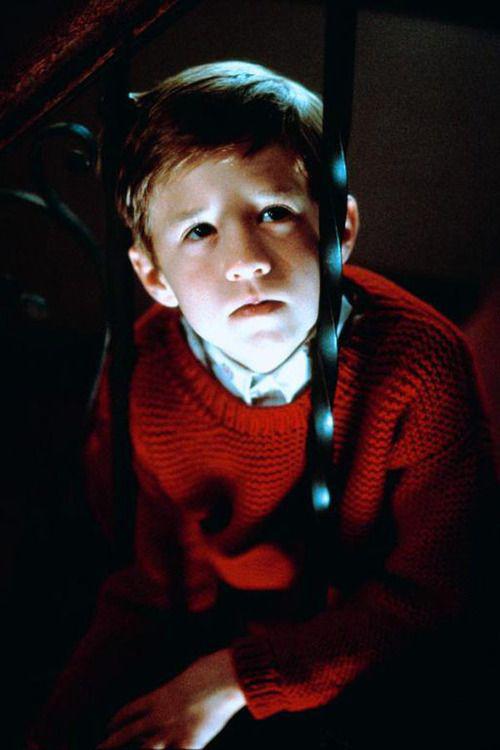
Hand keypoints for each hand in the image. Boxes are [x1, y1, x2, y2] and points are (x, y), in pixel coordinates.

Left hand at [97, 648, 245, 748]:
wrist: (224, 677)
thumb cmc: (210, 669)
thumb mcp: (186, 675)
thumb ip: (176, 688)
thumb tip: (179, 686)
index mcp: (158, 697)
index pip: (129, 711)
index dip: (117, 720)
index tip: (108, 728)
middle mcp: (160, 716)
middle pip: (127, 733)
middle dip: (111, 744)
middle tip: (99, 749)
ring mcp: (172, 731)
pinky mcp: (189, 743)